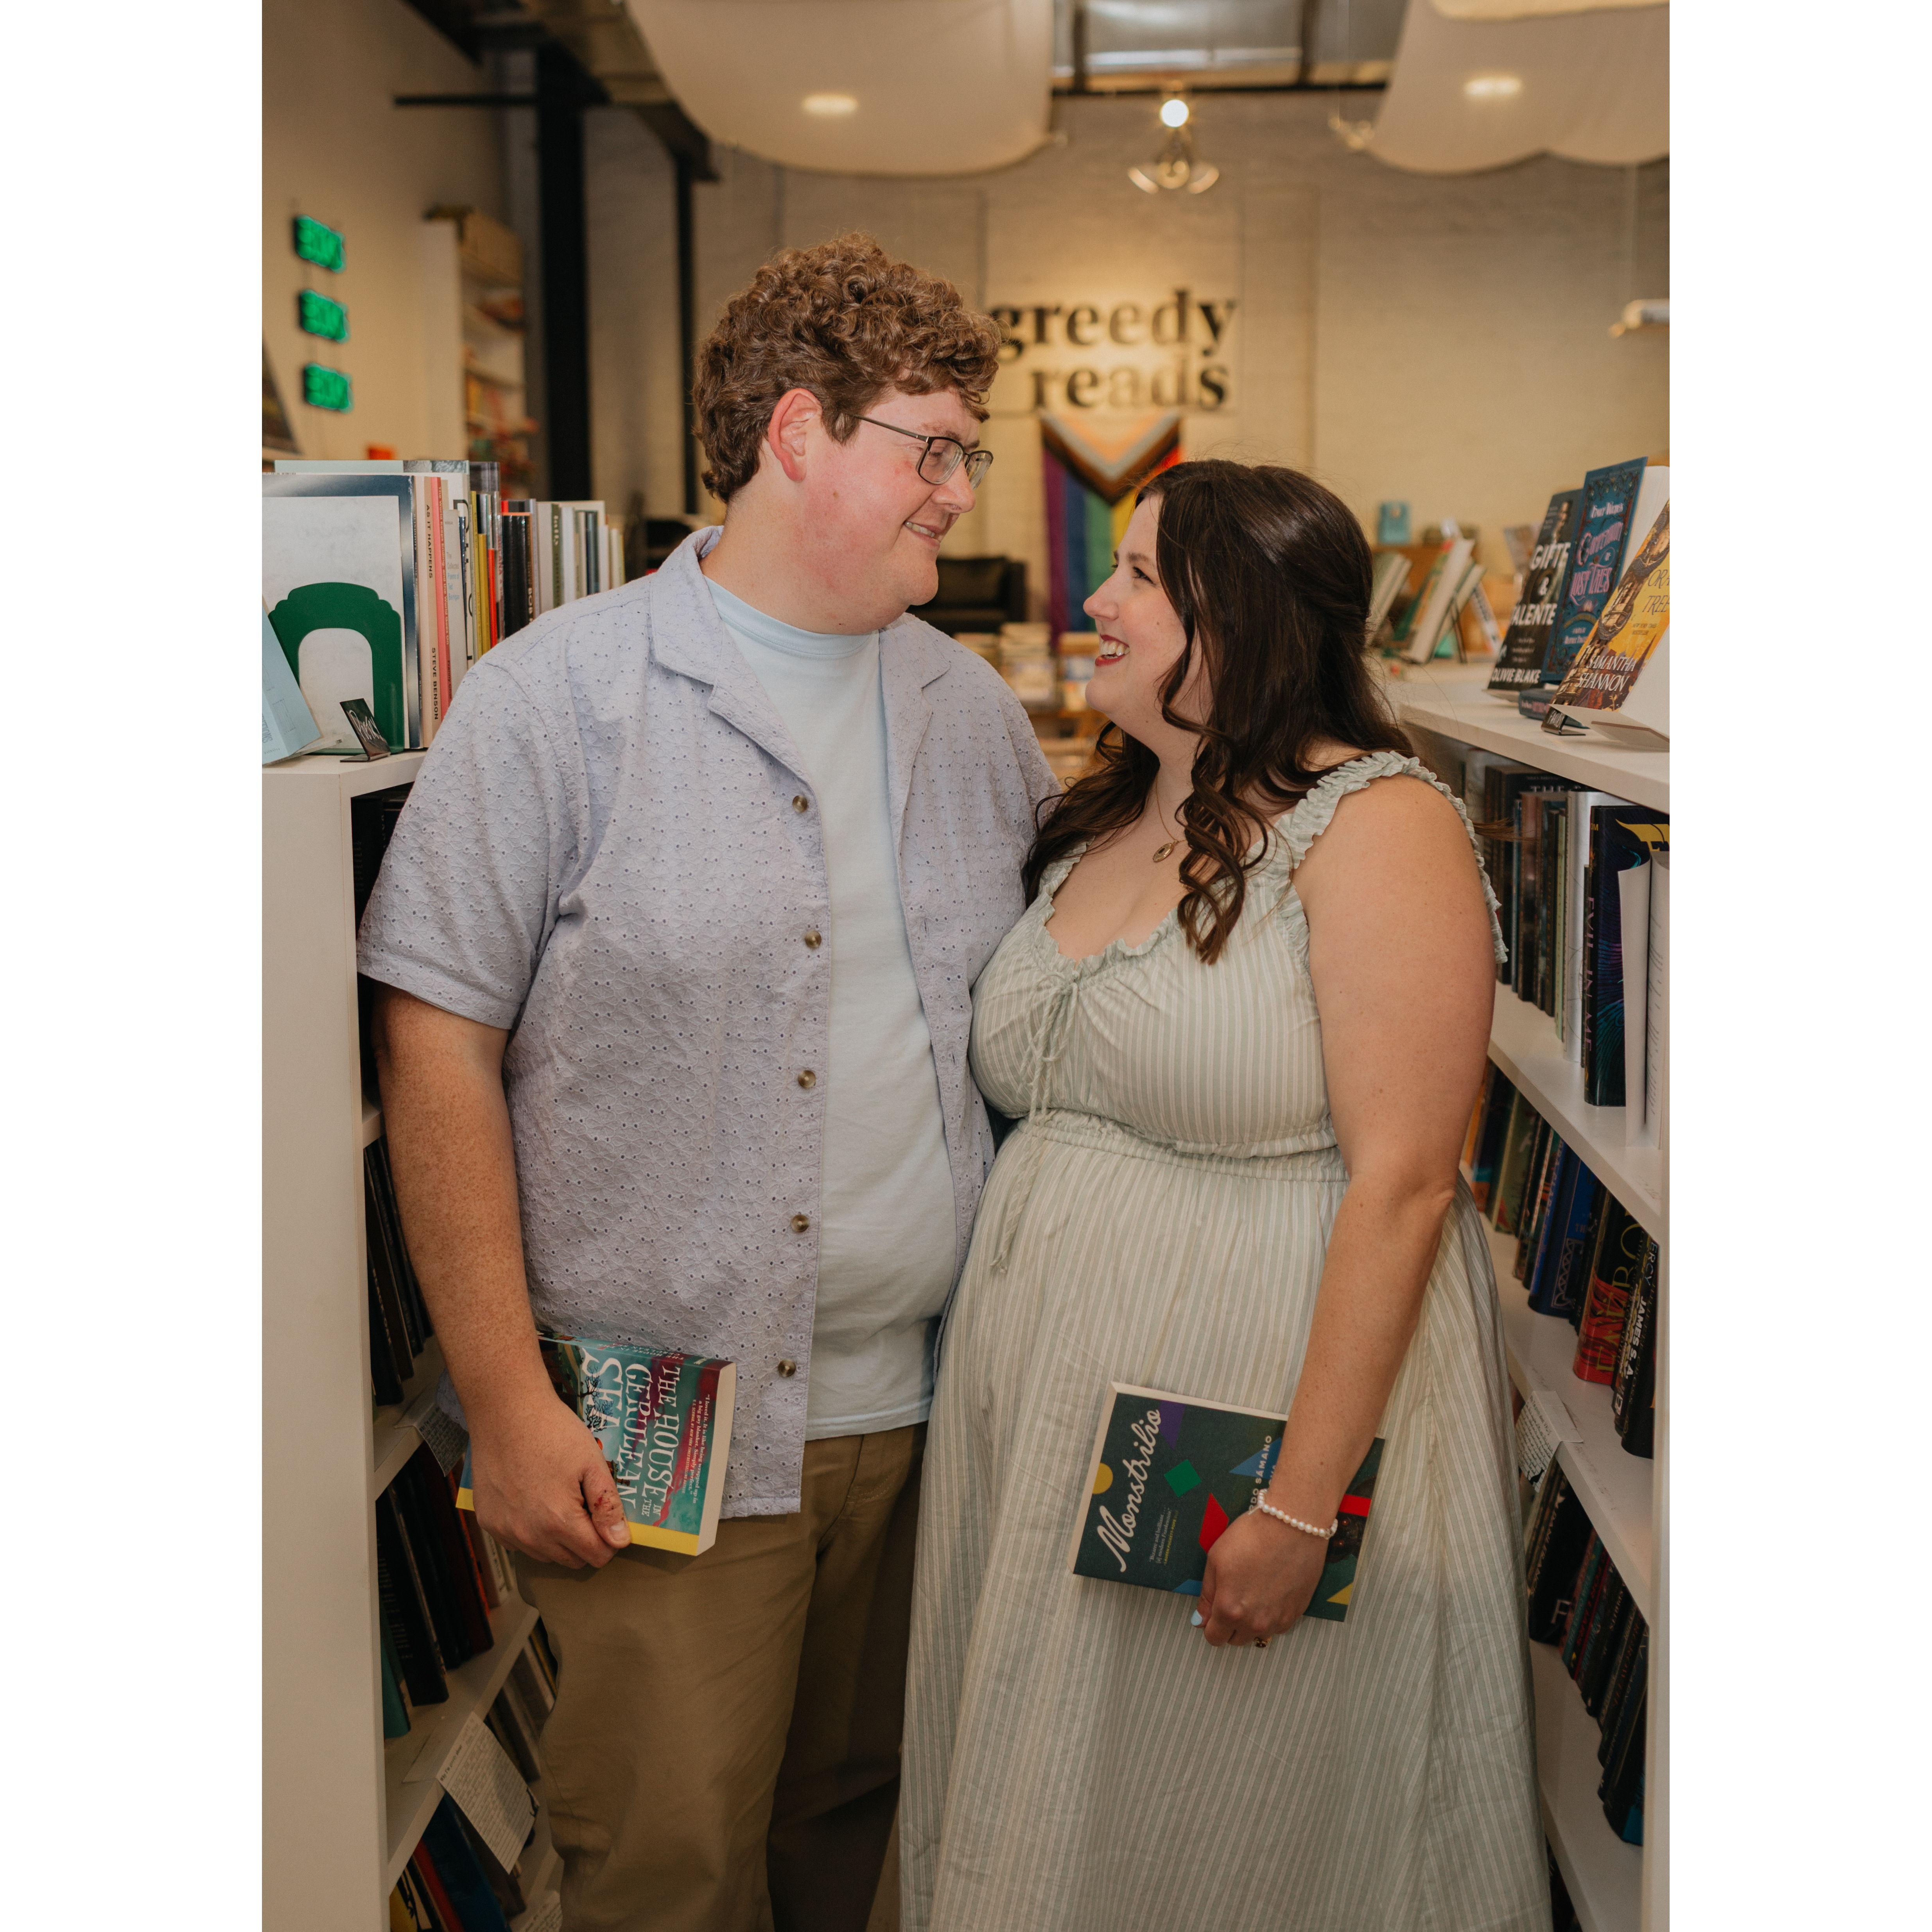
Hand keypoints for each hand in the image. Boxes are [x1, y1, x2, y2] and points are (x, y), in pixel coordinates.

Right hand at [468, 1393, 631, 1568]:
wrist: (506, 1412)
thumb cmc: (554, 1432)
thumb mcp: (592, 1462)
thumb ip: (607, 1506)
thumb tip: (620, 1541)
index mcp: (560, 1522)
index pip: (596, 1556)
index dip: (609, 1539)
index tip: (606, 1517)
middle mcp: (530, 1535)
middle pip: (571, 1560)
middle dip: (585, 1540)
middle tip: (583, 1504)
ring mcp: (506, 1531)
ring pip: (545, 1555)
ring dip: (557, 1539)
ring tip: (558, 1498)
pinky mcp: (488, 1522)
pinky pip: (518, 1542)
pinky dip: (530, 1531)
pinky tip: (533, 1499)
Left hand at [1196, 1510, 1326, 1647]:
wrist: (1292, 1525)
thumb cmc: (1251, 1537)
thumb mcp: (1216, 1560)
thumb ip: (1207, 1595)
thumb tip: (1200, 1620)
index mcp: (1229, 1610)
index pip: (1214, 1638)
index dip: (1211, 1625)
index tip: (1214, 1612)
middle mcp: (1254, 1623)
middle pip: (1236, 1639)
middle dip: (1231, 1624)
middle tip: (1235, 1596)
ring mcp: (1277, 1620)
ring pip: (1258, 1634)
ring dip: (1252, 1621)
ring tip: (1255, 1590)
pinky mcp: (1296, 1613)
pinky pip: (1278, 1626)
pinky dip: (1272, 1616)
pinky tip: (1272, 1591)